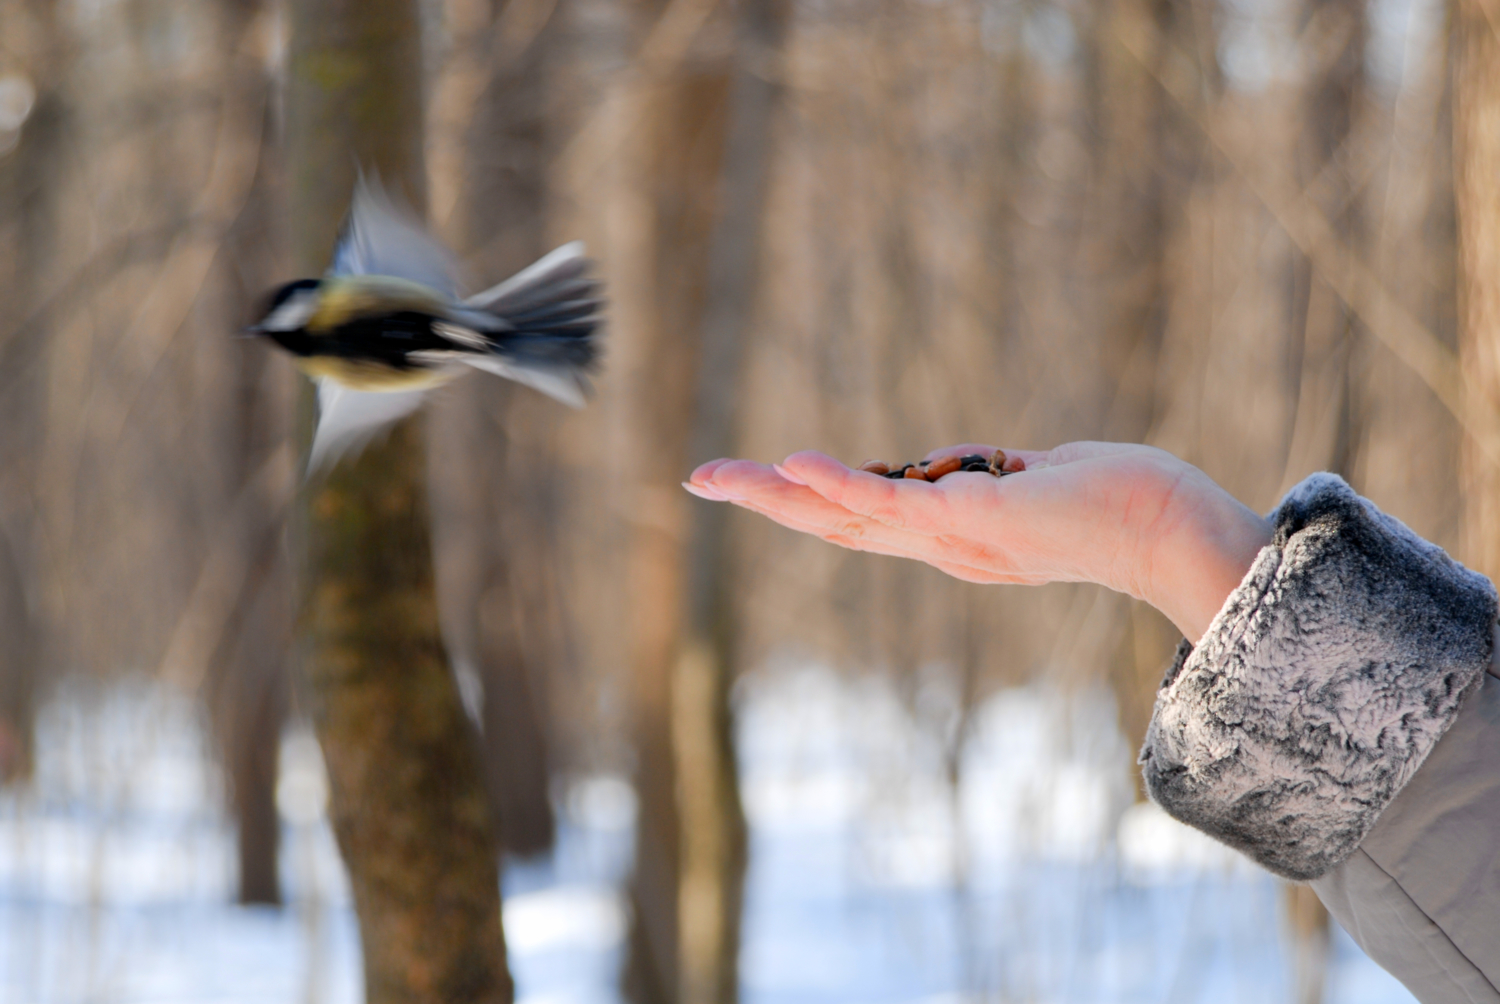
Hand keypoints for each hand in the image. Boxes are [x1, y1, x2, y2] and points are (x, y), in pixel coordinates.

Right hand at [685, 442, 1271, 641]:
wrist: (1170, 532)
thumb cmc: (1118, 503)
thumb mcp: (1036, 484)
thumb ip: (997, 478)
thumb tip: (987, 463)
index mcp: (948, 542)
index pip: (859, 521)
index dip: (803, 502)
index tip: (758, 479)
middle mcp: (939, 549)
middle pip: (832, 526)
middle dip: (761, 502)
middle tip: (698, 480)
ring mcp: (952, 539)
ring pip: (844, 518)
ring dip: (773, 495)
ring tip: (714, 476)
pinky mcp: (974, 520)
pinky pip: (892, 505)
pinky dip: (838, 486)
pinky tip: (793, 464)